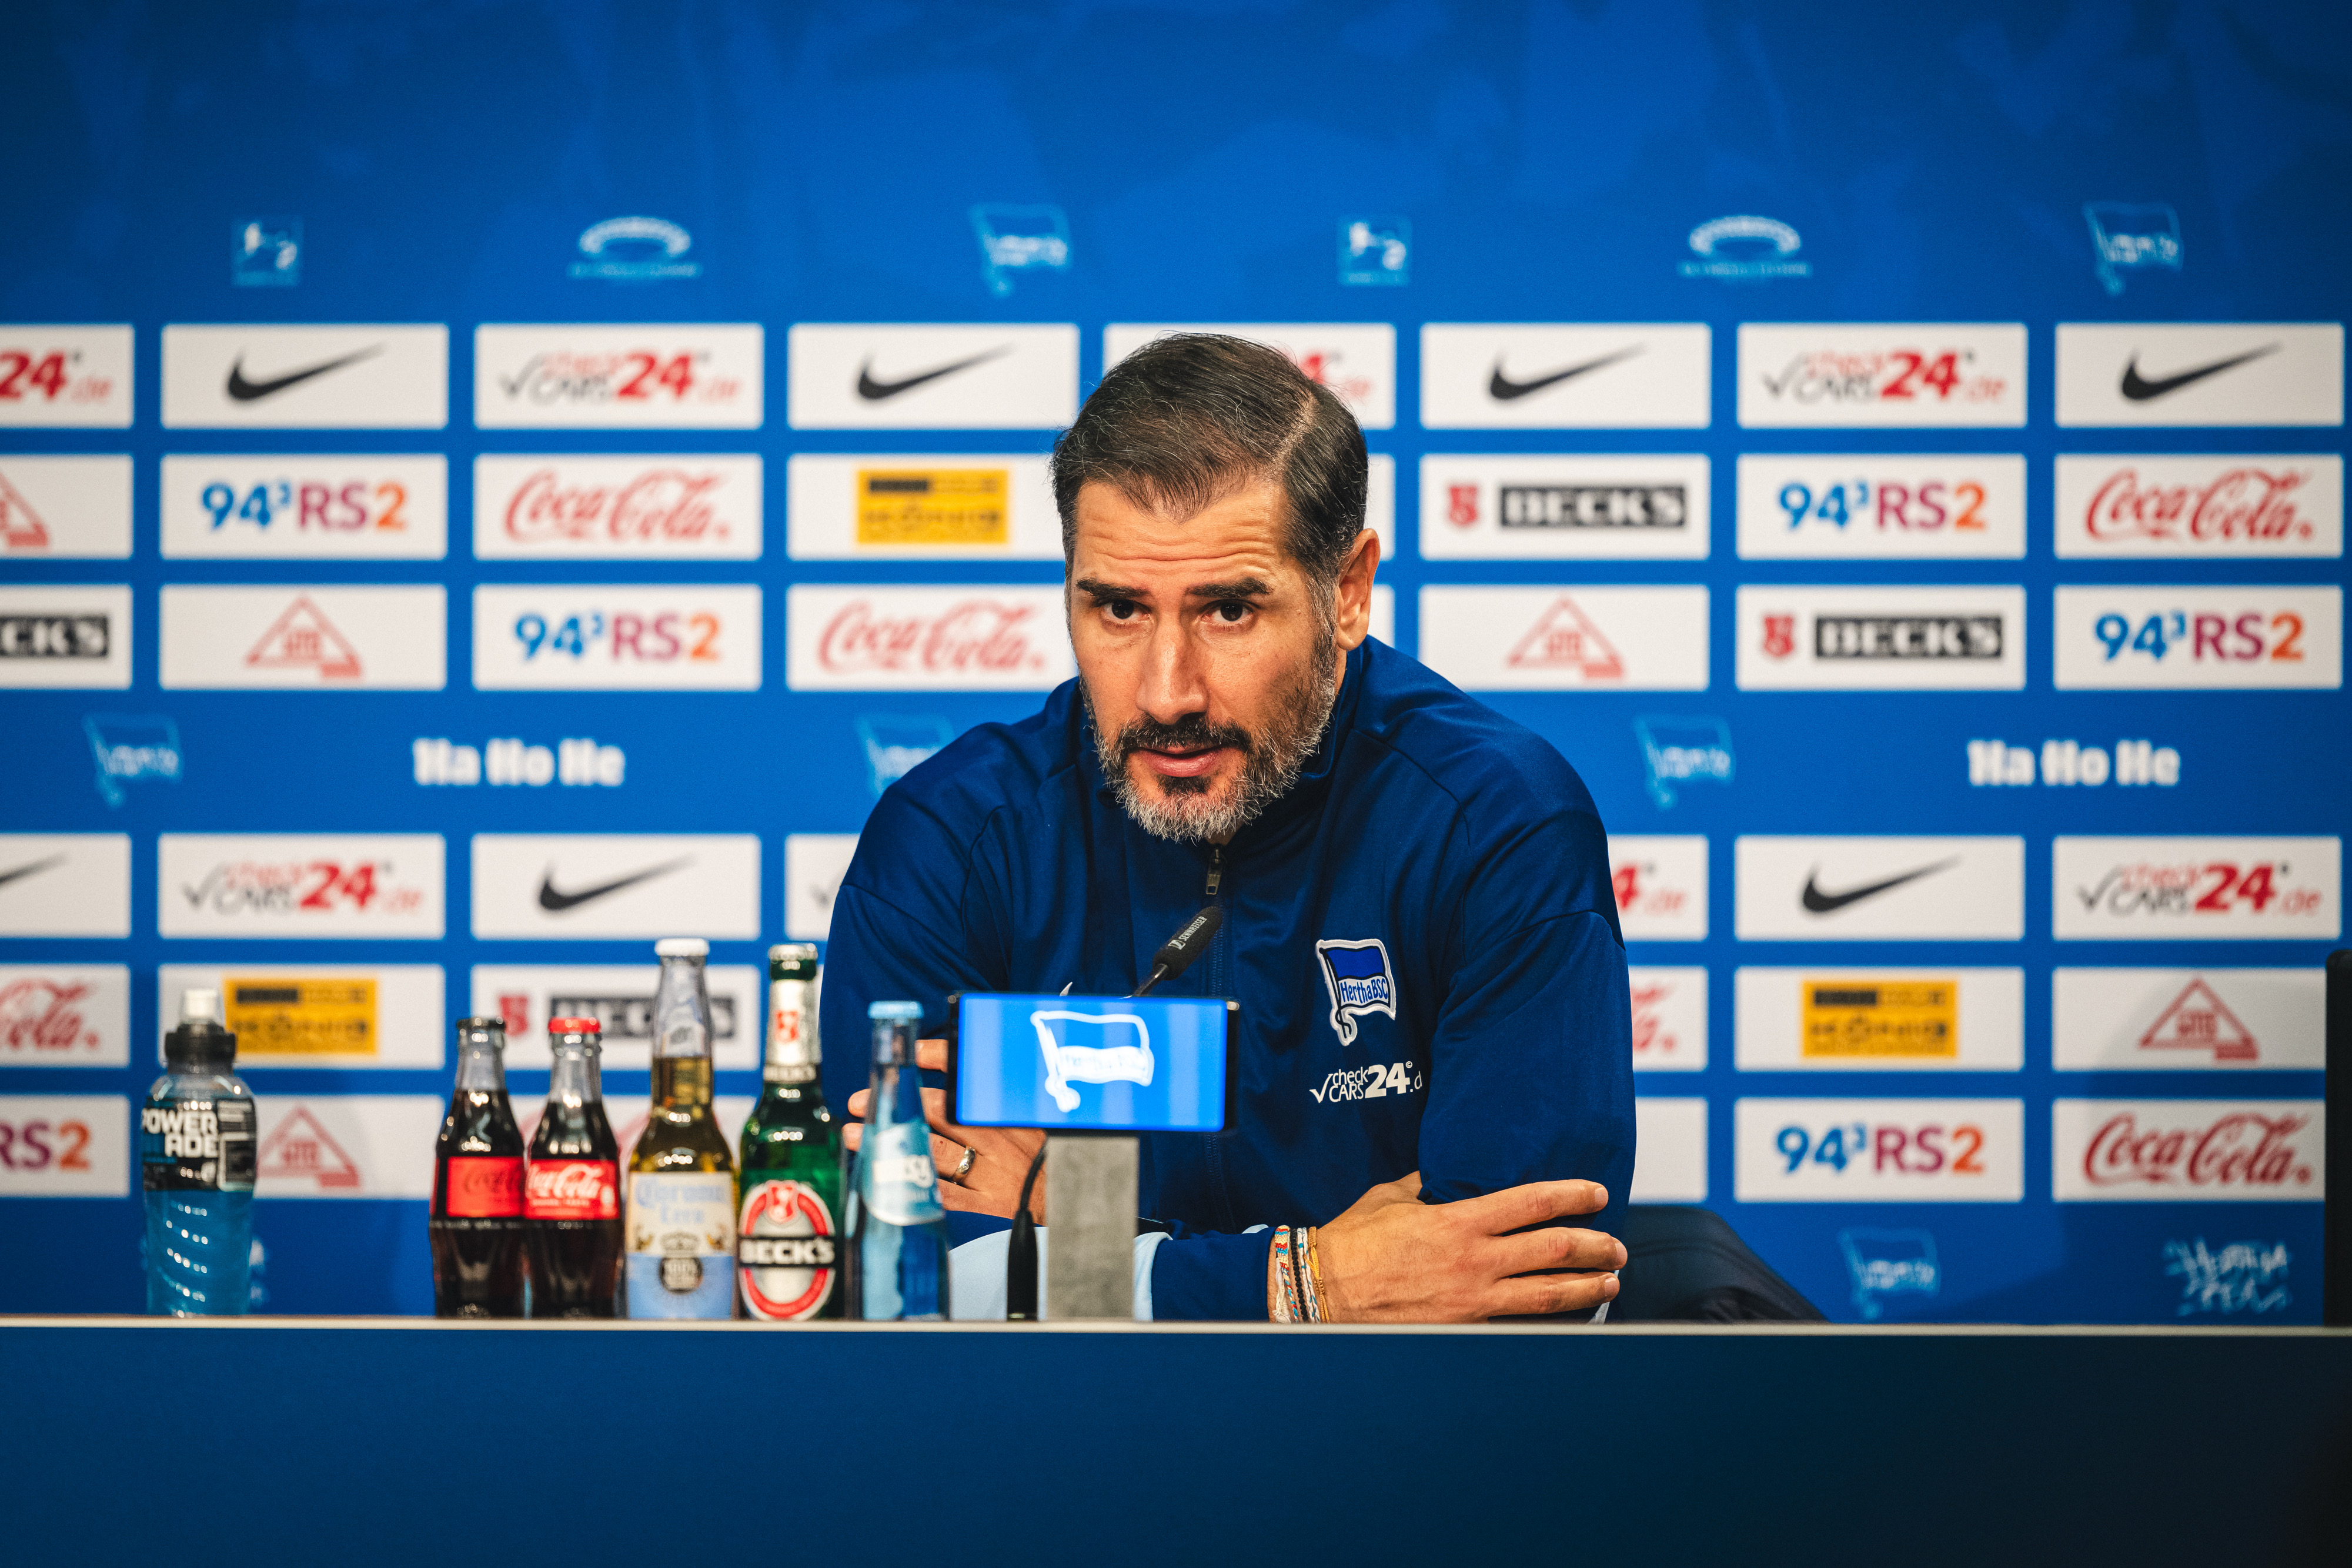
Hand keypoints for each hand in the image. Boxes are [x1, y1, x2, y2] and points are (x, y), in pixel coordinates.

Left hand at [844, 1038, 1045, 1222]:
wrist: (1078, 1200)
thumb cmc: (1055, 1155)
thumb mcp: (1040, 1117)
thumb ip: (1007, 1097)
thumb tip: (968, 1067)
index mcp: (1014, 1111)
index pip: (973, 1076)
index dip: (939, 1059)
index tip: (910, 1054)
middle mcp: (1002, 1139)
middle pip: (943, 1113)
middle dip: (901, 1103)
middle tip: (866, 1101)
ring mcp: (994, 1174)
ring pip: (935, 1152)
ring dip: (894, 1141)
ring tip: (860, 1135)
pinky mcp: (989, 1205)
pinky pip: (945, 1194)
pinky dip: (915, 1185)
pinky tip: (888, 1177)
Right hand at [1301, 1172, 1623, 1322]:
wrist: (1323, 1290)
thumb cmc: (1353, 1240)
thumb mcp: (1391, 1197)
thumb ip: (1427, 1184)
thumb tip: (1446, 1171)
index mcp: (1459, 1221)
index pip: (1533, 1203)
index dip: (1573, 1195)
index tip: (1598, 1193)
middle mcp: (1475, 1261)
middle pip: (1555, 1250)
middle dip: (1596, 1247)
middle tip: (1617, 1246)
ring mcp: (1473, 1299)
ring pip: (1548, 1294)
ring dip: (1587, 1288)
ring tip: (1611, 1283)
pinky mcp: (1464, 1326)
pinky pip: (1517, 1320)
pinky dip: (1547, 1316)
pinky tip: (1566, 1314)